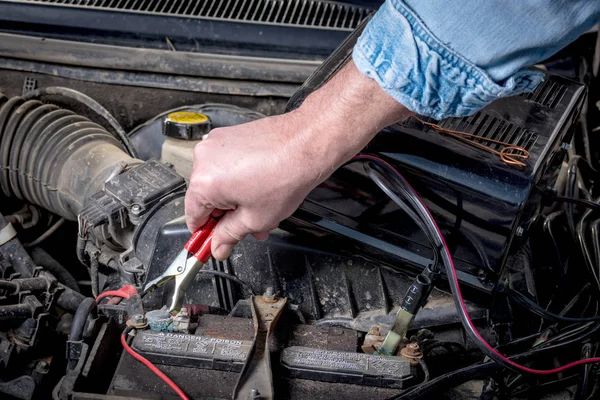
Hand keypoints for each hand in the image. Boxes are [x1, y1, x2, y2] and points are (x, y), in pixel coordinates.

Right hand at [185, 61, 410, 259]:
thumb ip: (230, 235)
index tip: (212, 241)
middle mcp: (204, 159)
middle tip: (248, 224)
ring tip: (261, 205)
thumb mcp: (256, 219)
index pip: (193, 216)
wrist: (307, 143)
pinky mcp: (230, 135)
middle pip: (206, 198)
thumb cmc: (286, 173)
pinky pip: (227, 164)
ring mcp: (216, 143)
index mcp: (204, 182)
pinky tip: (261, 185)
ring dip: (237, 197)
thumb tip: (218, 246)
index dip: (205, 233)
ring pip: (219, 181)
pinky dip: (240, 177)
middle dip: (227, 215)